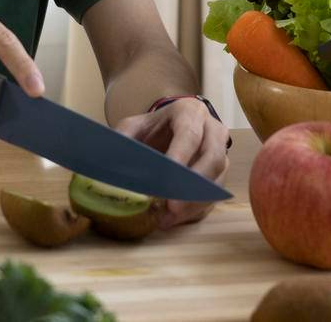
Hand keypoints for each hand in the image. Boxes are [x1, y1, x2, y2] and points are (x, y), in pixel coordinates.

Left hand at [113, 99, 231, 229]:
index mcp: (189, 113)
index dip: (180, 156)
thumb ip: (122, 140)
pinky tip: (175, 218)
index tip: (167, 177)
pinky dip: (197, 207)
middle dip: (194, 184)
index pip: (189, 134)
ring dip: (195, 201)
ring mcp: (221, 149)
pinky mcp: (221, 170)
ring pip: (219, 176)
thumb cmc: (152, 129)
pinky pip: (215, 191)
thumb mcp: (133, 127)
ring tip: (169, 218)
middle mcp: (212, 128)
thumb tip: (109, 162)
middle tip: (172, 206)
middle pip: (213, 156)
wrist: (169, 128)